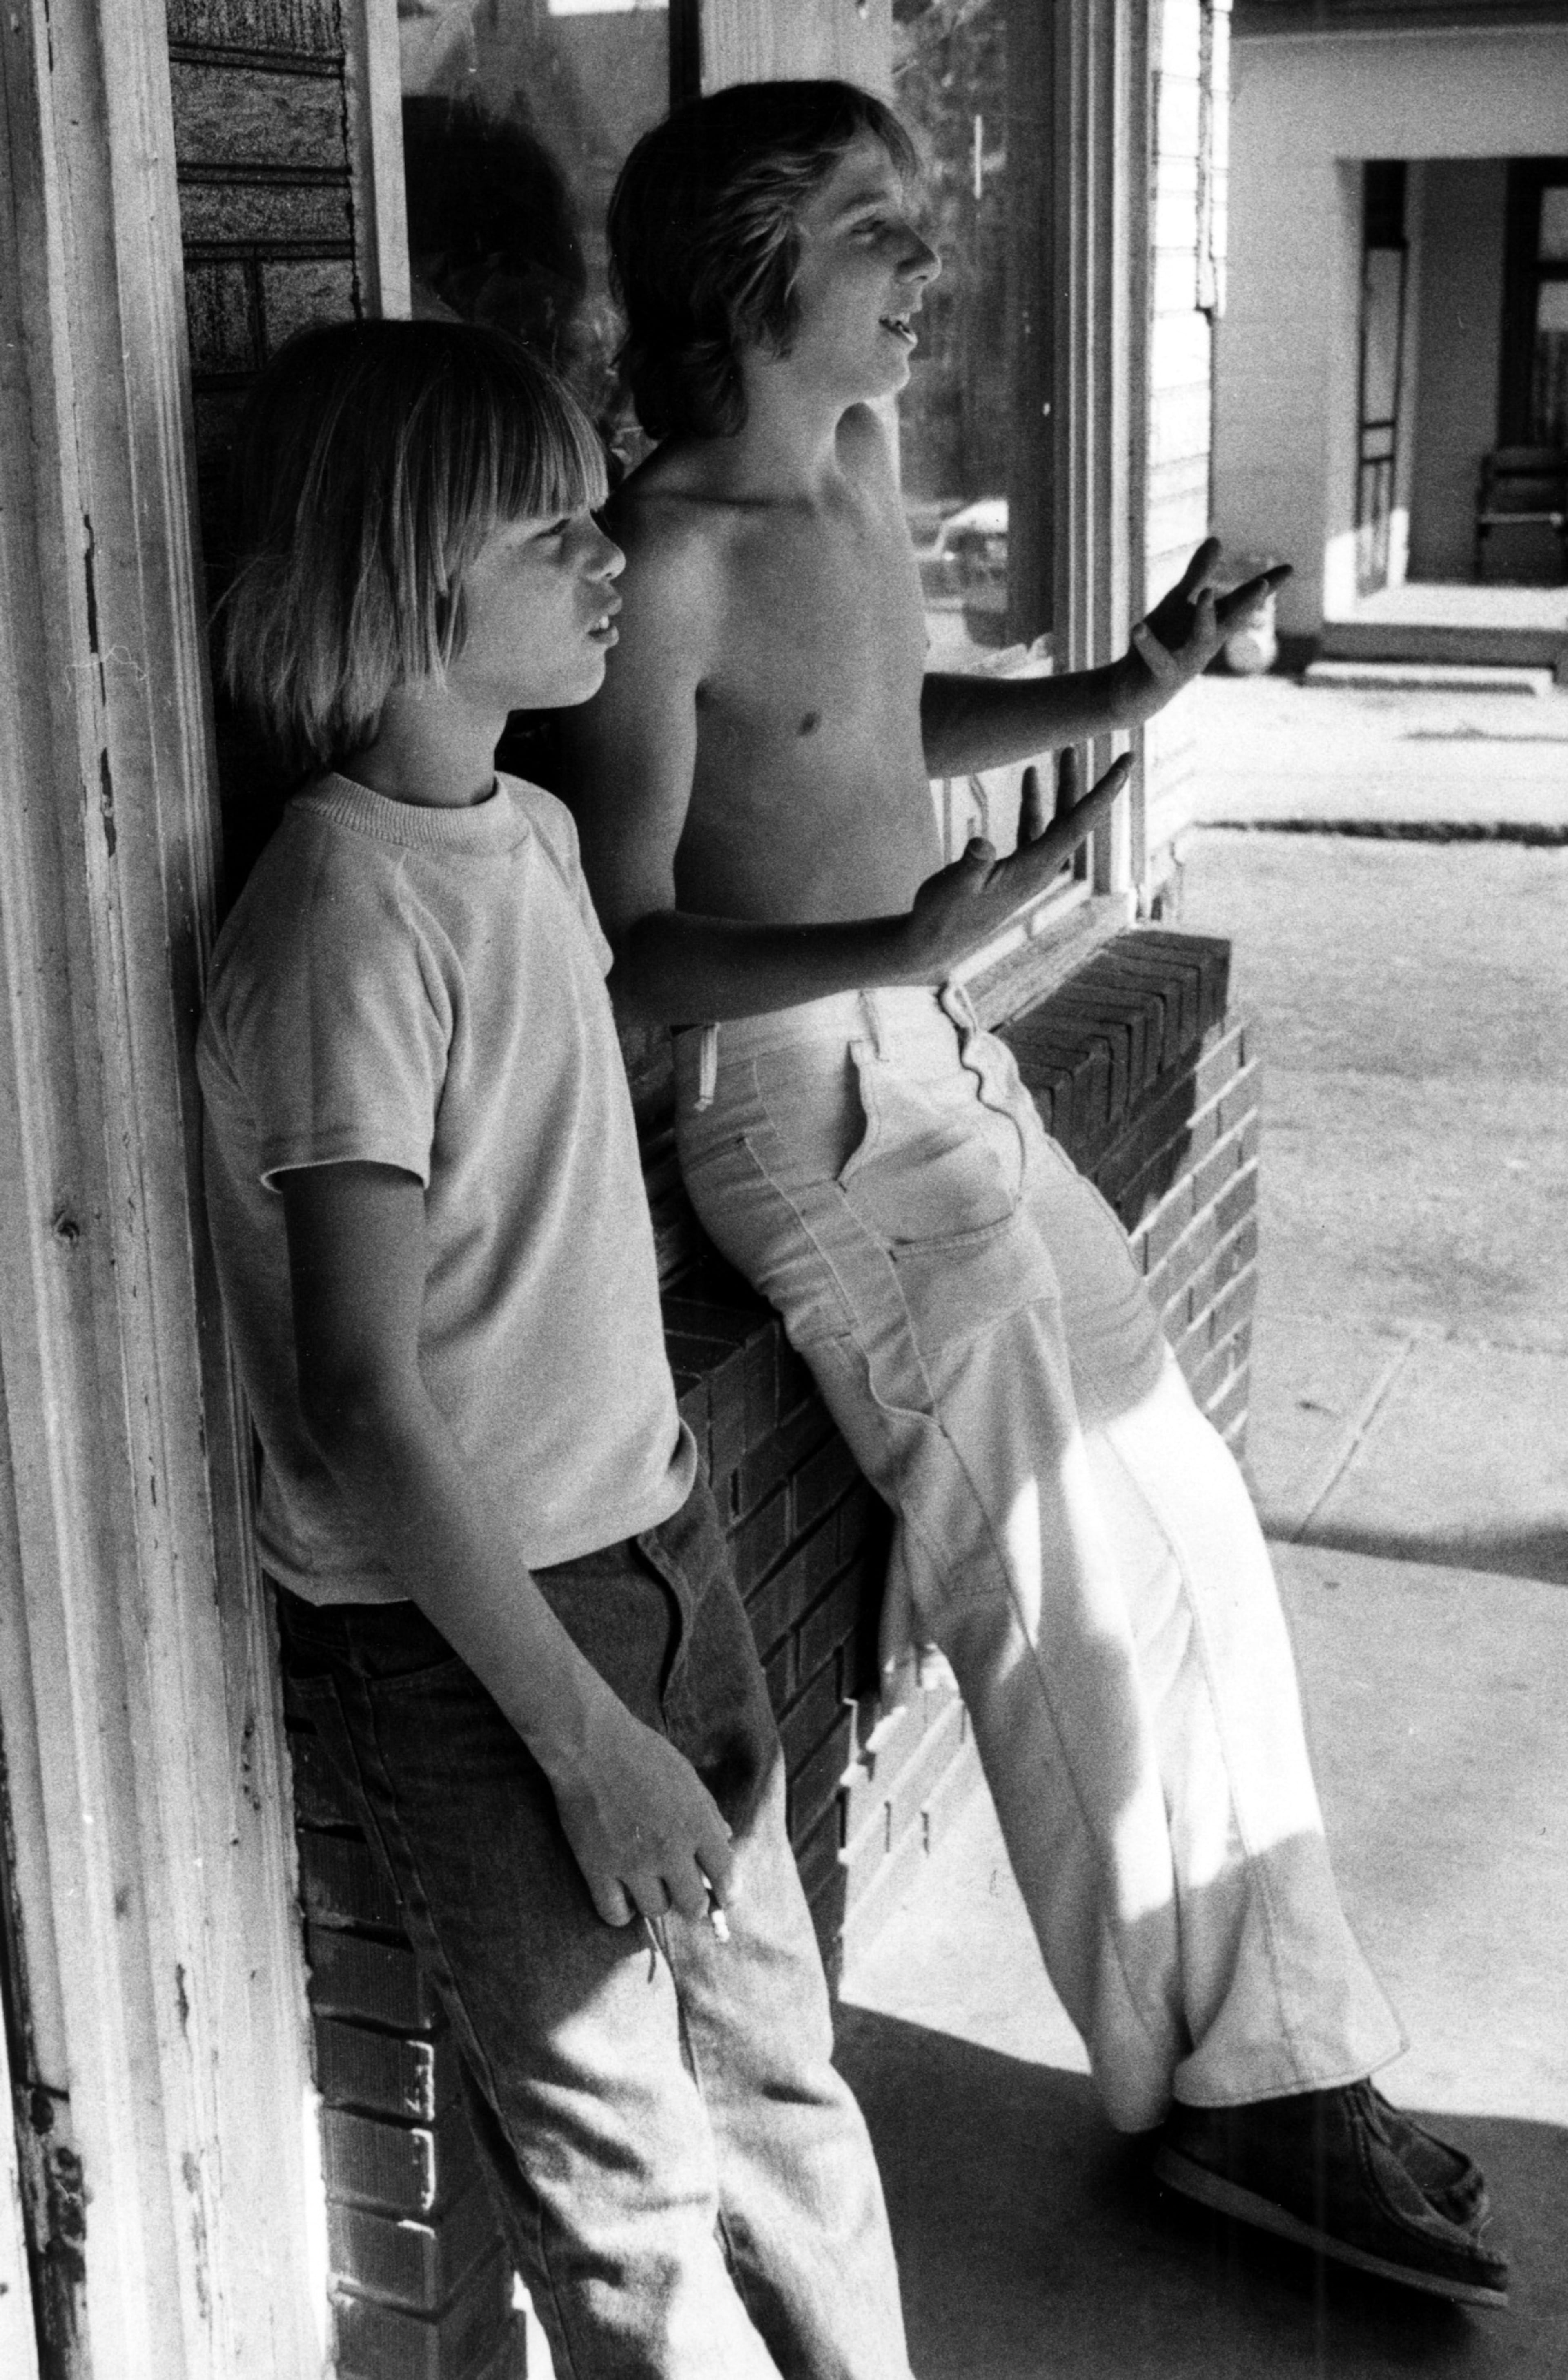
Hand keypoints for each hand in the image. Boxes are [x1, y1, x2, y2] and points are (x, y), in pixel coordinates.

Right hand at [550, 1698, 735, 1929]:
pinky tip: (621, 1892)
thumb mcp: (687, 1777)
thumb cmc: (643, 1754)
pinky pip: (615, 1914)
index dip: (727, 1893)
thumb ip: (709, 1814)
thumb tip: (727, 1841)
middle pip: (693, 1906)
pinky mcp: (598, 1869)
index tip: (721, 1895)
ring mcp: (633, 1862)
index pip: (727, 1878)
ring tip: (646, 1881)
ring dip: (654, 1900)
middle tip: (681, 1890)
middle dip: (692, 1902)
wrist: (592, 1743)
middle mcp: (670, 1849)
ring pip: (655, 1910)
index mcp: (698, 1824)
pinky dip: (620, 1910)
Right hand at [904, 749, 1130, 977]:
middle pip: (1076, 818)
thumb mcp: (953, 885)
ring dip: (1063, 788)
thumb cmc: (942, 914)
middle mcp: (1041, 869)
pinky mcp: (1016, 870)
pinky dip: (1037, 804)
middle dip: (1090, 782)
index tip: (1126, 762)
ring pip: (1058, 821)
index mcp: (1035, 868)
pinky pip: (1036, 830)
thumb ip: (971, 864)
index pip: (1079, 822)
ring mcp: (1031, 870)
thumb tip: (981, 843)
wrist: (934, 943)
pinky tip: (1029, 782)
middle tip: (1111, 752)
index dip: (1104, 790)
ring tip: (1065, 753)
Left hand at [1127, 538, 1291, 703]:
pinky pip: (1157, 658)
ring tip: (1205, 593)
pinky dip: (1147, 643)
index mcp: (1213, 623)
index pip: (1242, 600)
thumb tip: (1217, 539)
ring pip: (1201, 639)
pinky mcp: (1164, 674)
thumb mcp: (1178, 602)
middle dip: (1247, 604)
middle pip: (1231, 621)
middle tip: (1262, 585)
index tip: (1291, 568)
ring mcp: (1187, 660)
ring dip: (1204, 617)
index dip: (1266, 586)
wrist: (1136, 688)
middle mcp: (1207, 642)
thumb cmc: (1163, 641)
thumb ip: (1198, 573)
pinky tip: (1138, 627)